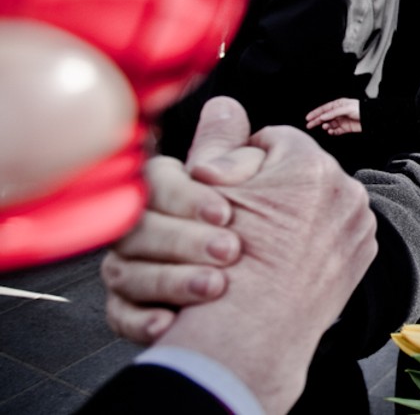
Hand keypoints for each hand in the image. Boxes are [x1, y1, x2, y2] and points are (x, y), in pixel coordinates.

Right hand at [104, 97, 263, 342]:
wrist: (267, 327)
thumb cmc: (281, 244)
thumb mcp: (271, 187)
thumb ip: (239, 150)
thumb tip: (224, 107)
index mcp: (174, 192)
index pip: (157, 179)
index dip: (189, 195)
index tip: (224, 213)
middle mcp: (147, 230)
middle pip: (139, 224)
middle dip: (185, 239)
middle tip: (230, 251)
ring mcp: (136, 276)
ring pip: (125, 271)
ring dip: (173, 279)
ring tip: (217, 287)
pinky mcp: (138, 316)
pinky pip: (122, 315)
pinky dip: (142, 318)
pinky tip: (167, 323)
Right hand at [156, 113, 377, 412]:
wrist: (252, 334)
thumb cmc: (220, 260)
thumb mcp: (207, 192)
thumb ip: (217, 140)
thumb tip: (224, 103)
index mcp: (310, 165)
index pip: (272, 140)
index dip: (240, 162)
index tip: (224, 188)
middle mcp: (346, 189)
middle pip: (299, 171)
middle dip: (272, 186)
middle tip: (242, 214)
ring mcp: (359, 224)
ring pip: (318, 200)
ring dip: (294, 212)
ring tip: (262, 238)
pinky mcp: (362, 254)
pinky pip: (334, 230)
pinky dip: (312, 238)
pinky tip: (285, 257)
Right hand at [305, 97, 362, 135]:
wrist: (371, 118)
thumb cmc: (361, 110)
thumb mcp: (346, 109)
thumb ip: (333, 113)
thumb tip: (323, 117)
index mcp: (338, 105)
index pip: (324, 109)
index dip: (315, 113)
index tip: (308, 118)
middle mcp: (339, 112)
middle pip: (325, 117)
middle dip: (317, 121)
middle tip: (309, 125)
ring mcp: (342, 120)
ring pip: (330, 124)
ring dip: (326, 126)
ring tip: (326, 127)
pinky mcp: (345, 128)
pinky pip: (336, 131)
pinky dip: (332, 132)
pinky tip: (331, 132)